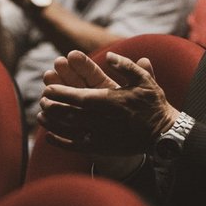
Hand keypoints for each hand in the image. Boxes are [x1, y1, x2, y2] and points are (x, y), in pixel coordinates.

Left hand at [39, 50, 177, 156]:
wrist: (164, 135)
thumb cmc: (153, 105)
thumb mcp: (144, 80)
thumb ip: (126, 66)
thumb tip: (109, 56)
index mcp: (111, 101)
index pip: (81, 97)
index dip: (62, 93)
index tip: (48, 88)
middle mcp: (104, 120)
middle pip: (72, 114)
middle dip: (54, 107)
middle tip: (42, 100)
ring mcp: (103, 136)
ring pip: (72, 131)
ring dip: (54, 124)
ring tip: (41, 115)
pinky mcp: (103, 149)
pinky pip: (78, 147)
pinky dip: (62, 143)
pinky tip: (49, 137)